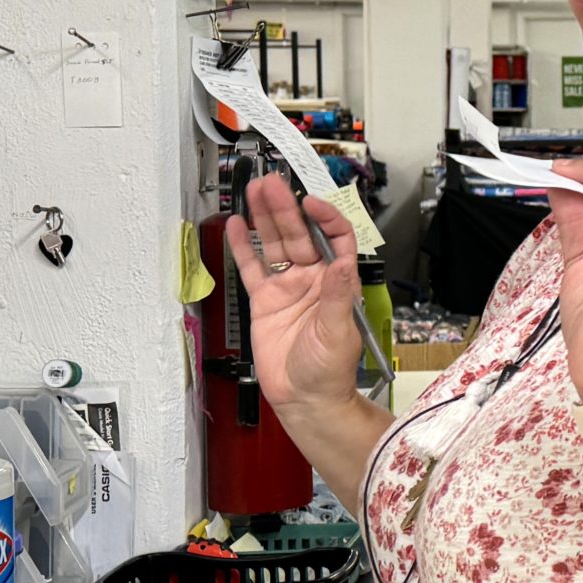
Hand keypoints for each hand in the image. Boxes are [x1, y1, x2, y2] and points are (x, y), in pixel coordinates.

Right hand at [227, 177, 363, 417]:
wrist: (305, 398)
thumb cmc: (330, 371)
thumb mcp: (340, 333)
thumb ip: (339, 297)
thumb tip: (344, 265)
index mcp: (338, 282)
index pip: (336, 239)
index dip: (326, 218)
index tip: (310, 203)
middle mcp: (314, 279)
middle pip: (300, 234)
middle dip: (286, 208)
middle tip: (272, 184)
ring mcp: (288, 287)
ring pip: (276, 244)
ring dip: (266, 218)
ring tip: (255, 192)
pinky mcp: (265, 300)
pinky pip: (253, 267)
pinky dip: (245, 247)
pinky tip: (238, 226)